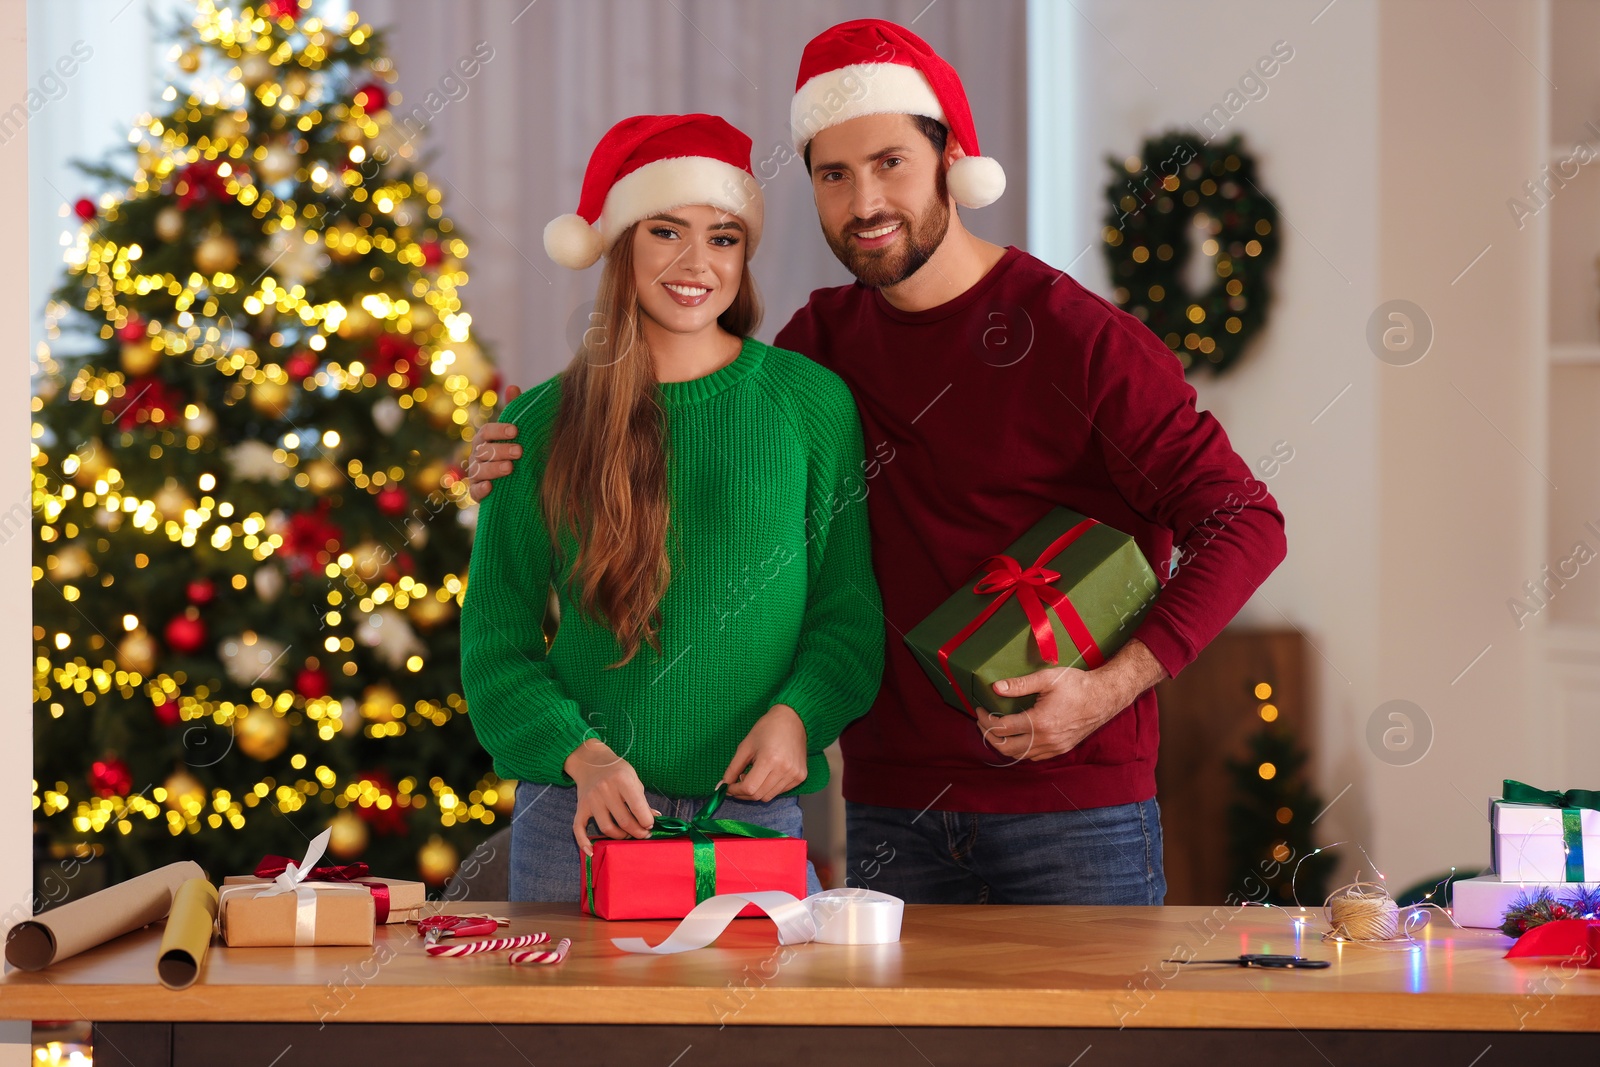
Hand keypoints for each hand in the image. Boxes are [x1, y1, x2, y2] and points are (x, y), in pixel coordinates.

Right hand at [466, 383, 521, 501]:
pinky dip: (481, 489)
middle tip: (519, 451)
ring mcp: (475, 474)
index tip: (516, 431)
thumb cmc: (511, 450)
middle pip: (484, 451)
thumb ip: (513, 411)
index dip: (499, 430)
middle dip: (501, 450)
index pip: (486, 431)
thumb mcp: (514, 432)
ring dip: (494, 469)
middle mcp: (476, 455)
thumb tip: (513, 386)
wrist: (512, 482)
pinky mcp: (476, 492)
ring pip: (480, 470)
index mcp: (484, 439)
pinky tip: (491, 488)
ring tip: (510, 468)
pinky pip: (474, 491)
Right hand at [564, 738, 655, 854]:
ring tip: (628, 835)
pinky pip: (579, 828)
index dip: (647, 821)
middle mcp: (605, 789)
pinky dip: (584, 842)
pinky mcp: (581, 807)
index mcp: (621, 780)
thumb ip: (642, 800)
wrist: (591, 761)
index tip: (650, 825)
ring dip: (619, 836)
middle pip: (623, 821)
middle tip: (643, 834)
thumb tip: (655, 818)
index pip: (638, 808)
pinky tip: (592, 852)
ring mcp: (591, 799)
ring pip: (606, 828)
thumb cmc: (617, 770)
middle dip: (637, 831)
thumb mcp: (633, 779)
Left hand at [722, 704, 807, 802]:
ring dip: (756, 792)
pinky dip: (768, 788)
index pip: (749, 788)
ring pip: (768, 796)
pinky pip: (779, 791)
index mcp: (769, 760)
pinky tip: (766, 775)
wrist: (792, 720)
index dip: (735, 790)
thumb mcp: (745, 746)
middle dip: (743, 794)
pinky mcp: (800, 777)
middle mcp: (785, 770)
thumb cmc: (767, 729)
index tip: (728, 787)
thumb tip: (721, 786)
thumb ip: (732, 768)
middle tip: (737, 784)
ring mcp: (795, 775)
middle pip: (758, 795)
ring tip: (753, 776)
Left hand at [978, 638, 1166, 762]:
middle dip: (989, 735)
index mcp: (1039, 722)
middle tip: (982, 720)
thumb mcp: (1048, 679)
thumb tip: (996, 687)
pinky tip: (1016, 736)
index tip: (979, 709)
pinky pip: (1033, 756)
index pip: (1002, 728)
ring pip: (1019, 755)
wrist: (1104, 697)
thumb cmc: (1077, 685)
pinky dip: (1020, 750)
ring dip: (1003, 744)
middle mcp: (1045, 740)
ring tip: (996, 728)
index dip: (985, 720)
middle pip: (1006, 747)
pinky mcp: (1061, 749)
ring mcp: (1054, 747)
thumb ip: (1020, 685)